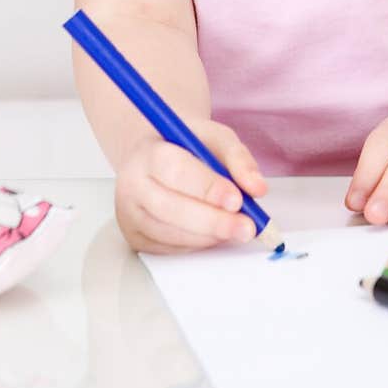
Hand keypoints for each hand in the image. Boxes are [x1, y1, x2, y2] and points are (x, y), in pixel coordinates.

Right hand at [114, 122, 267, 253]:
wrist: (156, 157)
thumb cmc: (186, 147)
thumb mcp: (215, 138)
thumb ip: (238, 159)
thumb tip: (257, 188)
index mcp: (149, 153)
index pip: (176, 172)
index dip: (207, 188)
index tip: (237, 200)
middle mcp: (132, 184)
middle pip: (170, 208)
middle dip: (213, 221)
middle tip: (246, 227)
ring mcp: (130, 214)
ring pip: (169, 234)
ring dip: (208, 236)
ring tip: (236, 230)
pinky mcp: (135, 237)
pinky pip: (168, 249)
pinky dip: (197, 245)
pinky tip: (215, 235)